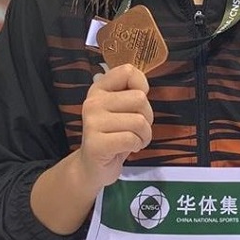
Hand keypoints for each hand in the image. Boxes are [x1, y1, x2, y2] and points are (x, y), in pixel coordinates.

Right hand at [76, 62, 153, 189]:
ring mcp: (92, 122)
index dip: (141, 86)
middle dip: (147, 117)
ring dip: (144, 135)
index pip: (128, 71)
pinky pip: (131, 139)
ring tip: (135, 140)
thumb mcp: (120, 109)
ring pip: (139, 121)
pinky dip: (136, 146)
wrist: (91, 167)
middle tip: (138, 129)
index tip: (137, 103)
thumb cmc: (112, 135)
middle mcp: (93, 102)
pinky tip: (129, 149)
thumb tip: (143, 89)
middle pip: (140, 99)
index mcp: (99, 89)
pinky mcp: (96, 144)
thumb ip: (130, 93)